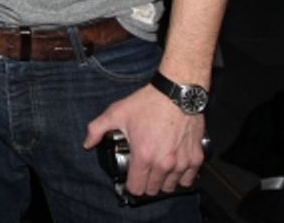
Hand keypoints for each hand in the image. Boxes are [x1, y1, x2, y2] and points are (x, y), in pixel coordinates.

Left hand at [84, 85, 206, 197]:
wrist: (176, 93)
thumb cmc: (148, 103)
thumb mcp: (116, 112)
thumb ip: (97, 129)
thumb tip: (87, 144)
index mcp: (144, 155)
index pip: (136, 188)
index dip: (131, 185)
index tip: (130, 178)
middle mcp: (164, 163)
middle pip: (153, 190)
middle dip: (146, 183)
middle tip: (142, 171)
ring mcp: (182, 163)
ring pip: (170, 187)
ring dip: (163, 181)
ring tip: (156, 167)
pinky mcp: (196, 158)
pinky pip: (188, 180)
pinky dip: (181, 176)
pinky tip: (173, 165)